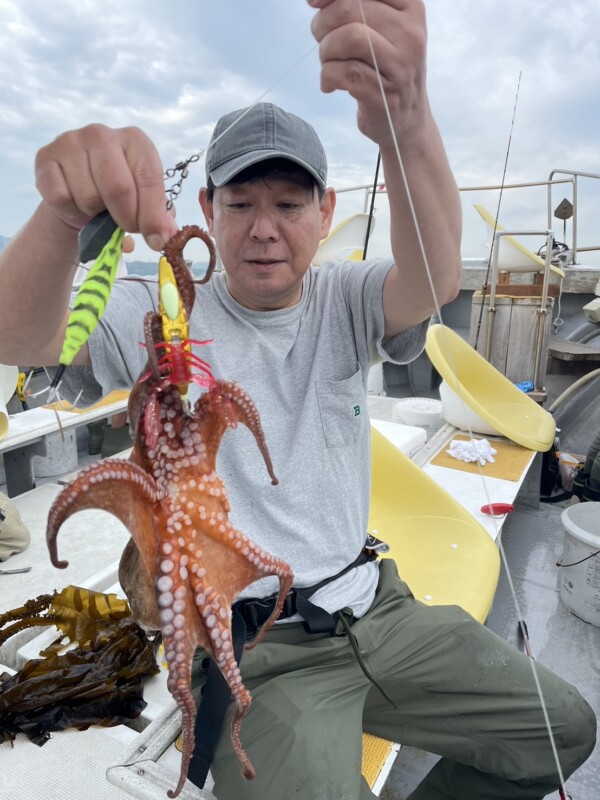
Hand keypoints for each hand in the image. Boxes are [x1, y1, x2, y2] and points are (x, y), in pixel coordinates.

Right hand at [35, 124, 177, 250]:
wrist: (76, 196)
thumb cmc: (117, 198)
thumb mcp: (143, 203)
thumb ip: (159, 218)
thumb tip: (166, 236)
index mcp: (135, 139)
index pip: (149, 178)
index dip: (153, 215)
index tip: (156, 240)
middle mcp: (102, 134)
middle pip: (118, 188)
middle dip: (126, 218)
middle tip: (126, 227)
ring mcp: (70, 141)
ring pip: (89, 197)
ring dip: (96, 215)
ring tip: (98, 208)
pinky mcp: (45, 157)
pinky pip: (62, 198)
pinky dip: (72, 212)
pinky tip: (75, 204)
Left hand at [308, 0, 428, 146]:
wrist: (407, 119)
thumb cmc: (386, 68)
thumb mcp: (382, 30)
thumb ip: (355, 7)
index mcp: (411, 9)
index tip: (313, 3)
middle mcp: (410, 35)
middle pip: (349, 9)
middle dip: (323, 23)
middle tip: (322, 40)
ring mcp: (400, 67)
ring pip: (347, 38)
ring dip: (325, 51)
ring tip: (328, 63)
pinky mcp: (383, 95)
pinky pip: (341, 73)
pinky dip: (326, 77)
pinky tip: (330, 84)